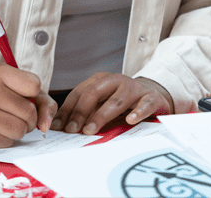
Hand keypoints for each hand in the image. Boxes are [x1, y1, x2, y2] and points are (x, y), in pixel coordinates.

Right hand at [0, 63, 55, 147]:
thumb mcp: (11, 83)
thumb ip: (40, 99)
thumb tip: (46, 125)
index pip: (34, 85)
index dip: (34, 94)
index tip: (24, 94)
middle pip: (29, 112)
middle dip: (29, 117)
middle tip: (18, 113)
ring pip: (19, 130)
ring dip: (19, 130)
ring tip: (7, 121)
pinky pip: (6, 142)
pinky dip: (6, 138)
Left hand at [50, 73, 173, 134]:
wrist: (152, 96)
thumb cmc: (122, 103)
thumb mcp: (102, 104)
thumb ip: (85, 113)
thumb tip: (61, 128)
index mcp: (100, 80)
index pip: (79, 93)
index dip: (67, 110)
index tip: (58, 127)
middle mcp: (115, 81)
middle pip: (94, 93)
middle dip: (80, 112)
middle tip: (72, 130)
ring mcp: (134, 88)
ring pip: (116, 101)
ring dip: (101, 115)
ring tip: (90, 130)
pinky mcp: (151, 98)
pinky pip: (145, 104)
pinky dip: (138, 112)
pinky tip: (130, 120)